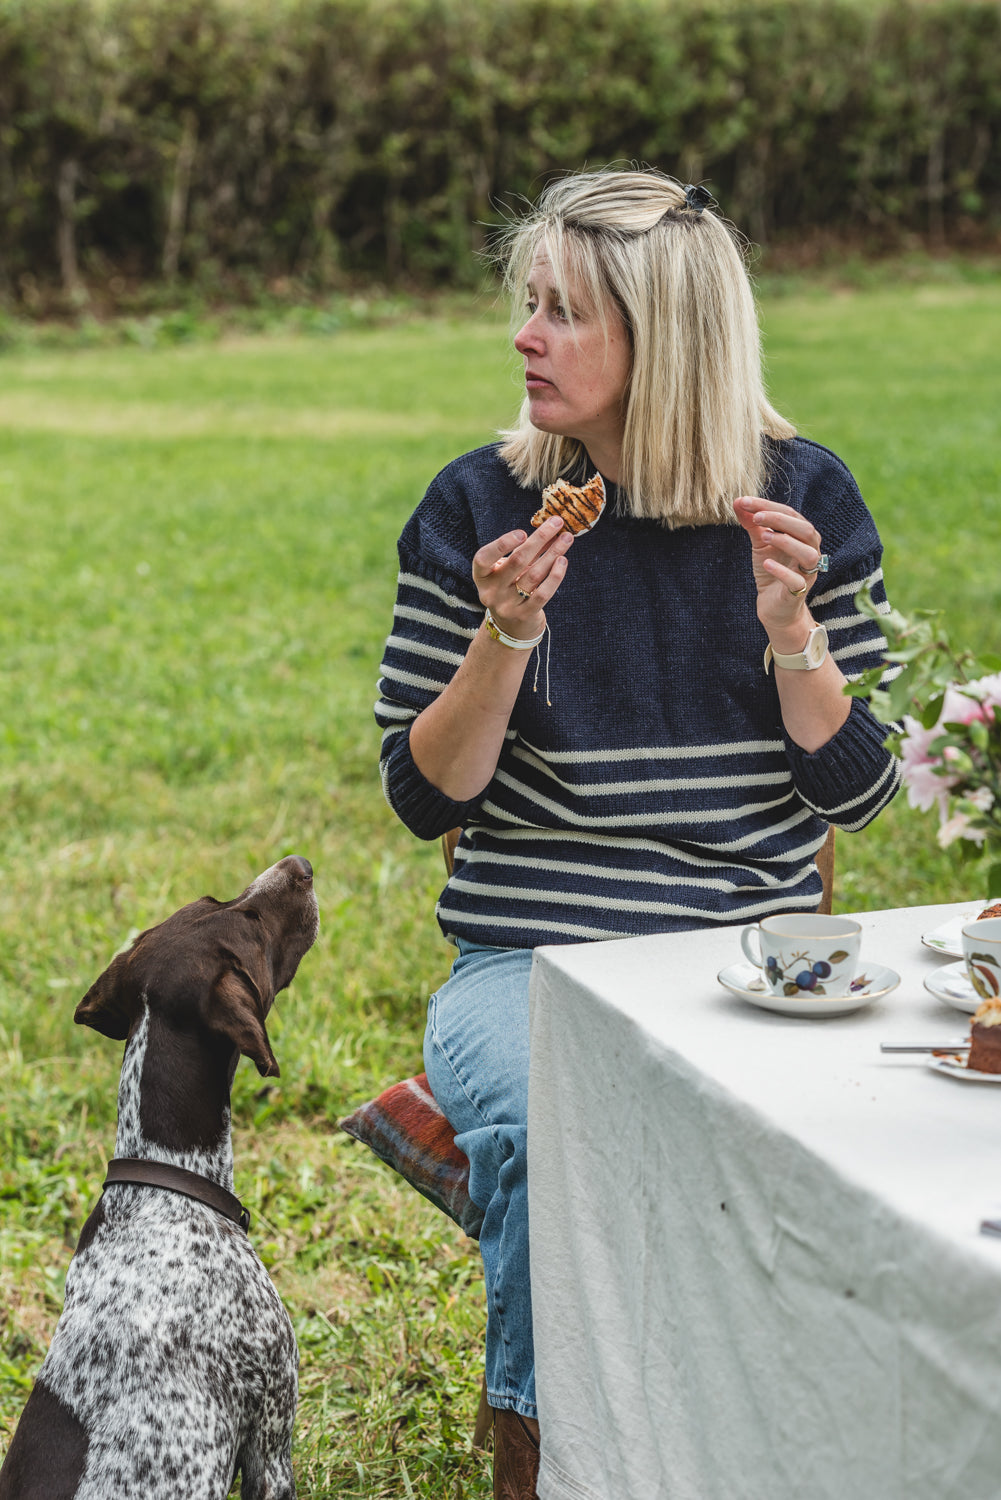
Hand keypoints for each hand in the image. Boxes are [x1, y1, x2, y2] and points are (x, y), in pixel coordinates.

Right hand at [472, 515, 573, 639]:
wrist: (511, 626)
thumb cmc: (510, 587)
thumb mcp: (509, 569)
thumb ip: (524, 551)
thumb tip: (549, 528)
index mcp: (481, 576)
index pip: (484, 558)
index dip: (502, 545)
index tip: (523, 533)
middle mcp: (491, 591)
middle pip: (517, 561)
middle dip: (539, 538)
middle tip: (557, 522)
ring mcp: (507, 605)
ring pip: (534, 574)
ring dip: (553, 553)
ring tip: (566, 538)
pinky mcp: (524, 615)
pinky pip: (543, 593)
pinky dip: (555, 576)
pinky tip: (563, 561)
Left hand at [733, 496, 825, 640]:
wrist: (774, 607)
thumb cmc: (771, 571)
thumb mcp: (760, 545)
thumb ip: (752, 524)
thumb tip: (738, 501)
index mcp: (802, 537)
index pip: (790, 514)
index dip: (768, 506)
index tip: (744, 502)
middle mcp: (810, 552)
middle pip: (805, 530)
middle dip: (780, 520)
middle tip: (755, 517)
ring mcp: (807, 573)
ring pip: (809, 554)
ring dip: (787, 542)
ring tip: (764, 537)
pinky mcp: (799, 592)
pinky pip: (797, 581)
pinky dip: (782, 571)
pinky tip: (766, 564)